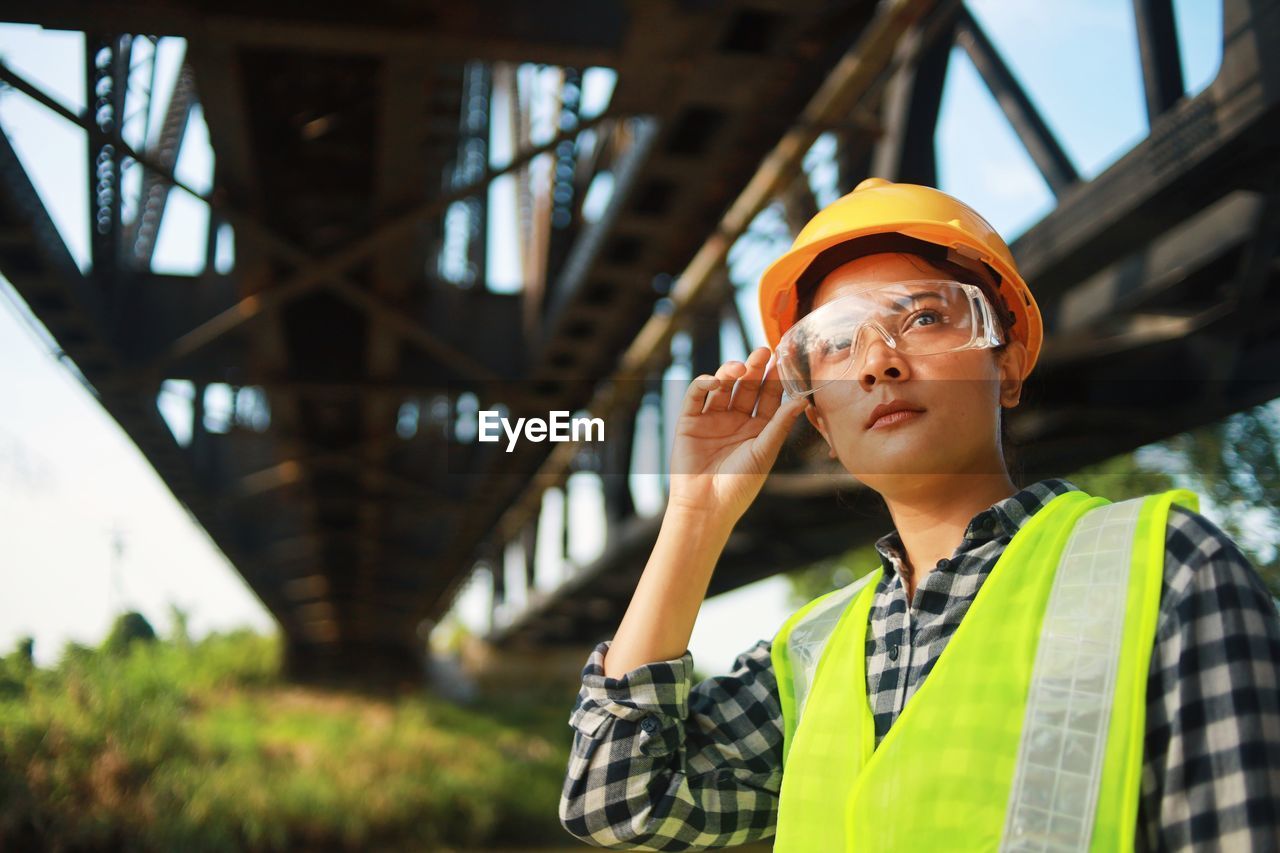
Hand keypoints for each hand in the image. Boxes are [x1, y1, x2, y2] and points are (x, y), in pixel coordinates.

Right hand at [666, 346, 808, 522]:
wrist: (706, 505)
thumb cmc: (740, 485)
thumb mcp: (764, 452)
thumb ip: (780, 424)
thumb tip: (802, 399)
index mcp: (758, 428)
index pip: (768, 396)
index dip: (775, 378)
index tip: (784, 359)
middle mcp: (736, 420)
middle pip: (746, 386)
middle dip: (755, 368)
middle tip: (764, 351)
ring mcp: (712, 419)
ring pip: (722, 386)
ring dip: (730, 372)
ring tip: (740, 367)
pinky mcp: (689, 421)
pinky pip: (696, 396)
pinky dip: (704, 384)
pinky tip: (715, 381)